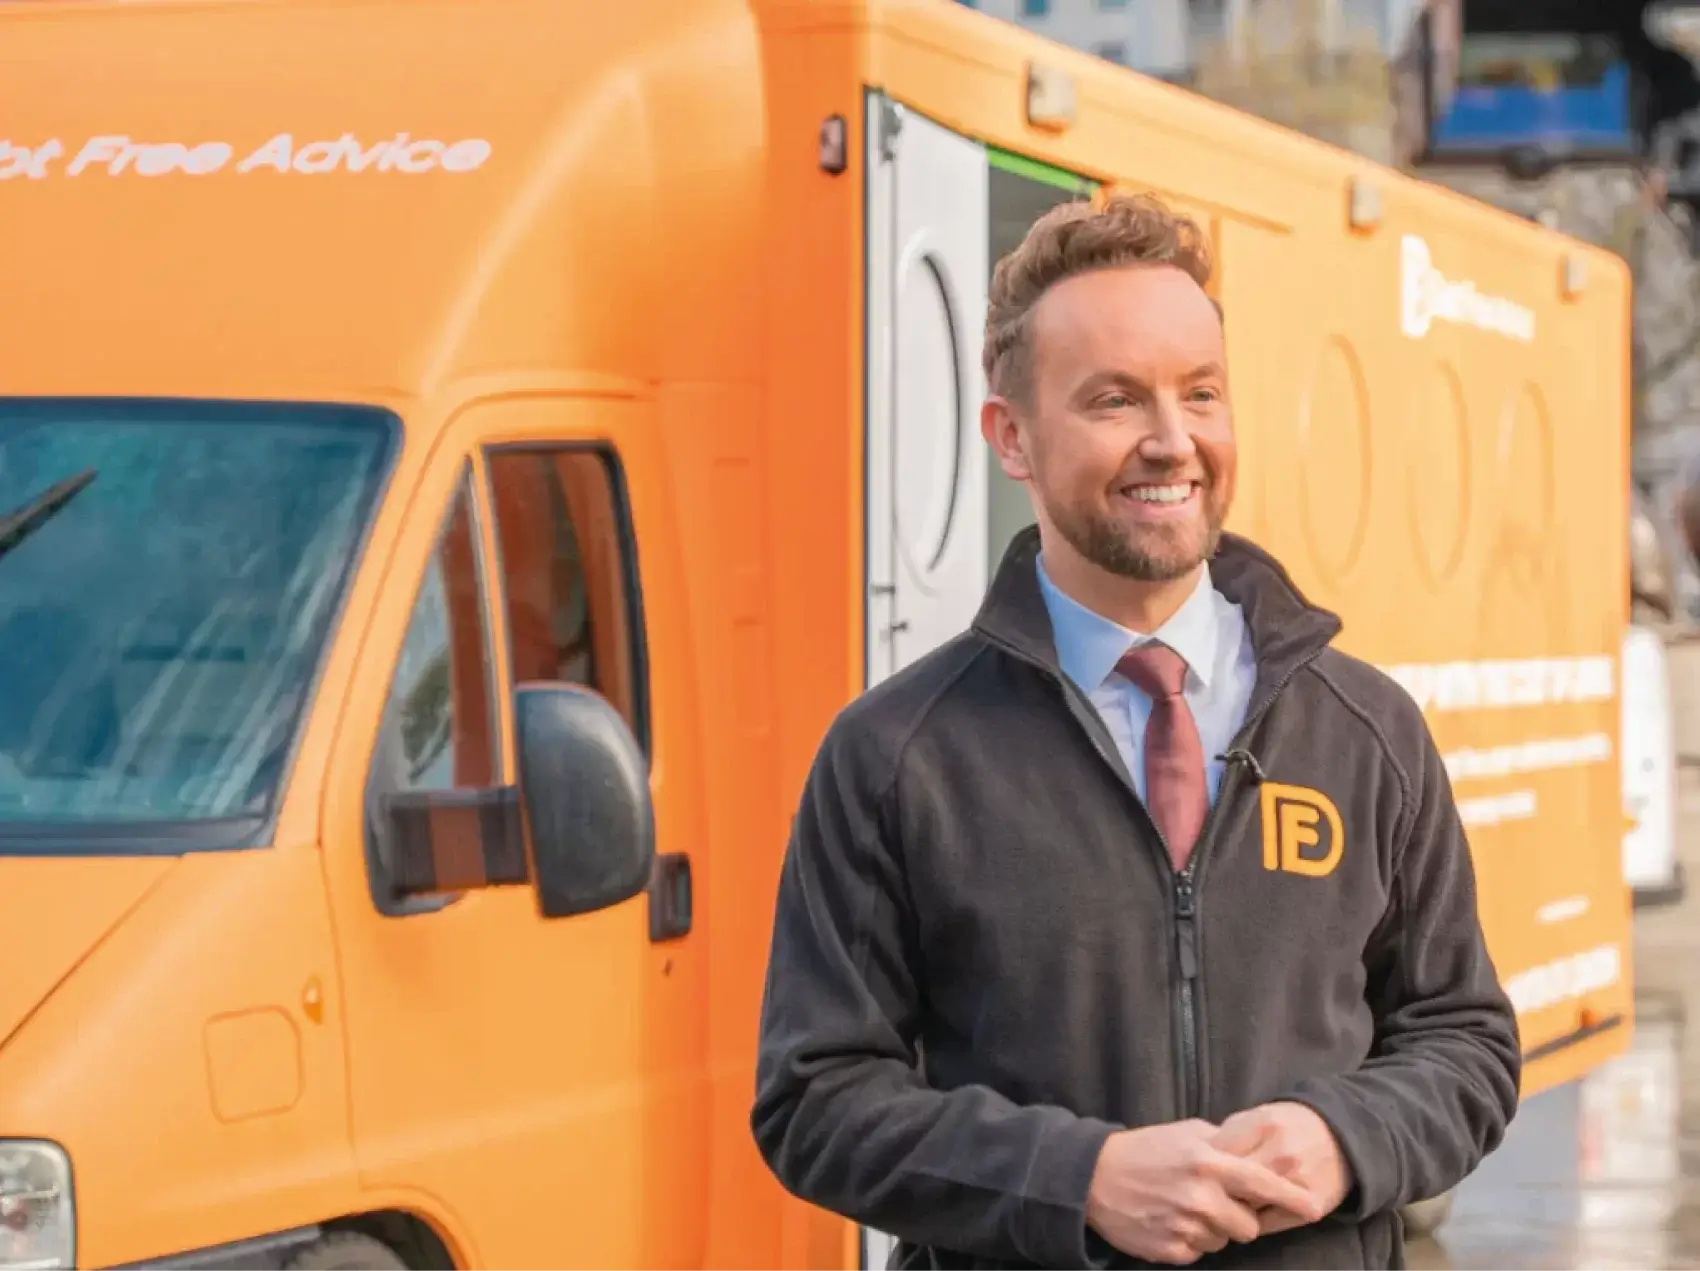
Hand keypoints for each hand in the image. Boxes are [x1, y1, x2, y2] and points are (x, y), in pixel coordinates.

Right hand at [1085, 1120, 1326, 1263]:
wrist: (1094, 1176)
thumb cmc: (1144, 1149)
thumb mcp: (1185, 1133)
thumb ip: (1223, 1144)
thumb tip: (1253, 1154)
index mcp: (1209, 1163)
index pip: (1264, 1185)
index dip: (1293, 1198)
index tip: (1315, 1207)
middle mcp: (1201, 1196)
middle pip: (1248, 1227)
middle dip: (1239, 1219)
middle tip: (1216, 1204)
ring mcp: (1185, 1226)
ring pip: (1224, 1243)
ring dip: (1213, 1231)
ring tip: (1186, 1209)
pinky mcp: (1170, 1250)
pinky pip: (1199, 1254)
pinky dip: (1190, 1241)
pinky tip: (1171, 1221)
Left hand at [1210, 1102, 1350, 1235]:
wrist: (1340, 1134)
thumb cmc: (1288, 1124)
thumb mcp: (1257, 1116)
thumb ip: (1228, 1134)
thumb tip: (1200, 1159)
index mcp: (1262, 1125)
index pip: (1216, 1154)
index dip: (1202, 1165)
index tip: (1198, 1171)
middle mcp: (1280, 1154)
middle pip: (1230, 1183)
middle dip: (1215, 1189)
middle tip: (1207, 1191)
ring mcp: (1297, 1182)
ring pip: (1246, 1206)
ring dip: (1232, 1207)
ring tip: (1227, 1201)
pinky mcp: (1311, 1206)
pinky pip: (1267, 1224)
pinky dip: (1252, 1221)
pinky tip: (1249, 1212)